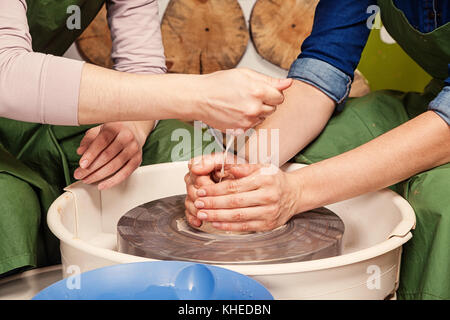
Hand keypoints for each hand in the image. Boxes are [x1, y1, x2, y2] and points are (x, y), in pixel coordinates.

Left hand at [74, 121, 150, 189]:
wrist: (134, 131)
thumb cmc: (114, 132)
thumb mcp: (99, 130)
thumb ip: (89, 139)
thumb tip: (80, 151)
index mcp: (116, 127)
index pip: (102, 141)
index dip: (91, 154)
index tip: (82, 164)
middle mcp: (127, 137)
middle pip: (107, 155)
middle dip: (91, 168)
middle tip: (79, 174)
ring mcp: (133, 149)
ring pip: (115, 166)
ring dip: (98, 176)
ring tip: (87, 179)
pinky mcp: (137, 160)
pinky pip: (125, 174)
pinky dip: (112, 181)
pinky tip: (102, 185)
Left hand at [185, 153, 299, 231]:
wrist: (295, 194)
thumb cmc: (275, 180)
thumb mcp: (262, 167)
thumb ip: (243, 168)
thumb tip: (223, 168)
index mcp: (265, 180)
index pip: (235, 187)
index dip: (216, 190)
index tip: (202, 191)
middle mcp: (268, 197)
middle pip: (235, 202)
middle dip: (213, 204)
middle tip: (198, 203)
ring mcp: (269, 213)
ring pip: (238, 217)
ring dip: (217, 216)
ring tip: (203, 214)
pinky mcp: (268, 225)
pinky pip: (244, 227)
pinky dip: (228, 226)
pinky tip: (216, 223)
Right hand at [196, 69, 292, 131]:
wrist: (199, 98)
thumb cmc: (218, 84)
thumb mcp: (245, 74)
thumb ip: (269, 80)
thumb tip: (288, 83)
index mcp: (258, 91)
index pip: (280, 97)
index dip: (273, 93)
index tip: (264, 91)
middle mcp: (254, 108)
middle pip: (273, 108)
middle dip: (265, 102)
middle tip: (249, 96)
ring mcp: (248, 121)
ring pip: (263, 117)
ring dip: (257, 111)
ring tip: (241, 103)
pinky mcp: (241, 130)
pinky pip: (253, 125)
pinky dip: (248, 120)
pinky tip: (236, 112)